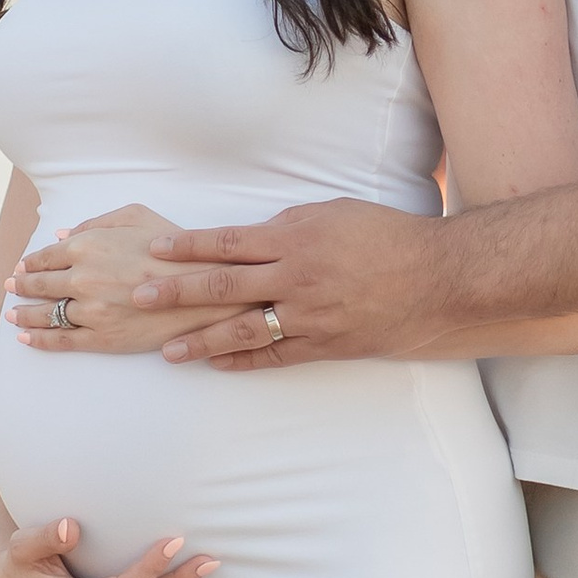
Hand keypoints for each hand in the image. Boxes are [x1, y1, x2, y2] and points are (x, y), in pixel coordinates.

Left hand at [7, 207, 225, 356]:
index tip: (22, 267)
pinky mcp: (102, 338)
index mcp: (88, 245)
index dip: (31, 263)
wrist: (205, 289)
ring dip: (23, 313)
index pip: (46, 256)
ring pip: (46, 314)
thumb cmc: (175, 249)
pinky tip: (25, 338)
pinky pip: (61, 341)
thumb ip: (96, 221)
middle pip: (40, 285)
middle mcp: (83, 278)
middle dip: (21, 286)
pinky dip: (38, 340)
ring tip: (13, 314)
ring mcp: (91, 311)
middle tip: (11, 287)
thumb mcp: (138, 216)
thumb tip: (61, 234)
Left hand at [134, 200, 454, 367]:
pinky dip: (244, 361)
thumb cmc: (388, 236)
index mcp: (295, 238)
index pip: (227, 241)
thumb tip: (254, 237)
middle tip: (139, 299)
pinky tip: (218, 363)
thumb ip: (289, 225)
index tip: (155, 252)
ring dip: (201, 339)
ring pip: (243, 329)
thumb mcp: (334, 213)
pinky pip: (276, 355)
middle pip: (223, 286)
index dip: (188, 247)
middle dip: (176, 293)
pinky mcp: (326, 345)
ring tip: (169, 350)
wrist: (438, 276)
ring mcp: (310, 315)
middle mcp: (295, 277)